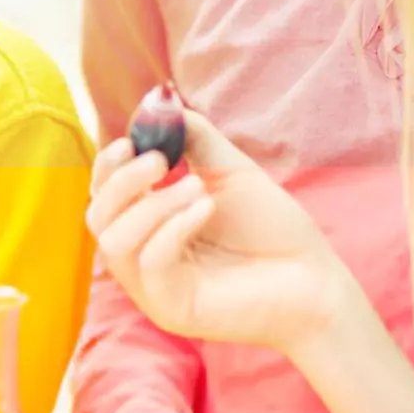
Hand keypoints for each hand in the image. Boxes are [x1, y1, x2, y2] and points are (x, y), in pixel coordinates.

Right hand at [87, 111, 354, 352]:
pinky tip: (206, 208)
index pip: (104, 197)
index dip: (108, 167)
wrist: (316, 280)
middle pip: (98, 217)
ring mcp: (153, 288)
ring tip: (197, 188)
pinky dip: (173, 228)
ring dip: (151, 205)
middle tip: (161, 160)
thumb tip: (161, 102)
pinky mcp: (171, 310)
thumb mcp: (229, 172)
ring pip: (114, 242)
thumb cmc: (273, 230)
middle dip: (122, 181)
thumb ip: (194, 138)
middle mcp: (142, 258)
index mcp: (149, 227)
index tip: (130, 142)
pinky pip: (150, 263)